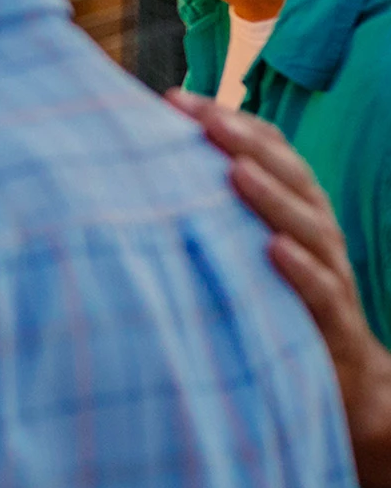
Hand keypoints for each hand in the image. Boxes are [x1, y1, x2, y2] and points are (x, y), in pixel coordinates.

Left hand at [171, 89, 390, 487]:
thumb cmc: (278, 305)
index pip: (270, 151)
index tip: (173, 98)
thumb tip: (138, 170)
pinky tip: (273, 250)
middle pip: (289, 175)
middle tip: (202, 114)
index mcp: (294, 210)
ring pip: (308, 226)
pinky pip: (321, 293)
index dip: (229, 120)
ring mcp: (330, 277)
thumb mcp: (244, 253)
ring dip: (271, 195)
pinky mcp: (334, 326)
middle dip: (246, 141)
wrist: (348, 390)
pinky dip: (300, 270)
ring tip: (235, 167)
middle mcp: (315, 235)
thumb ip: (211, 213)